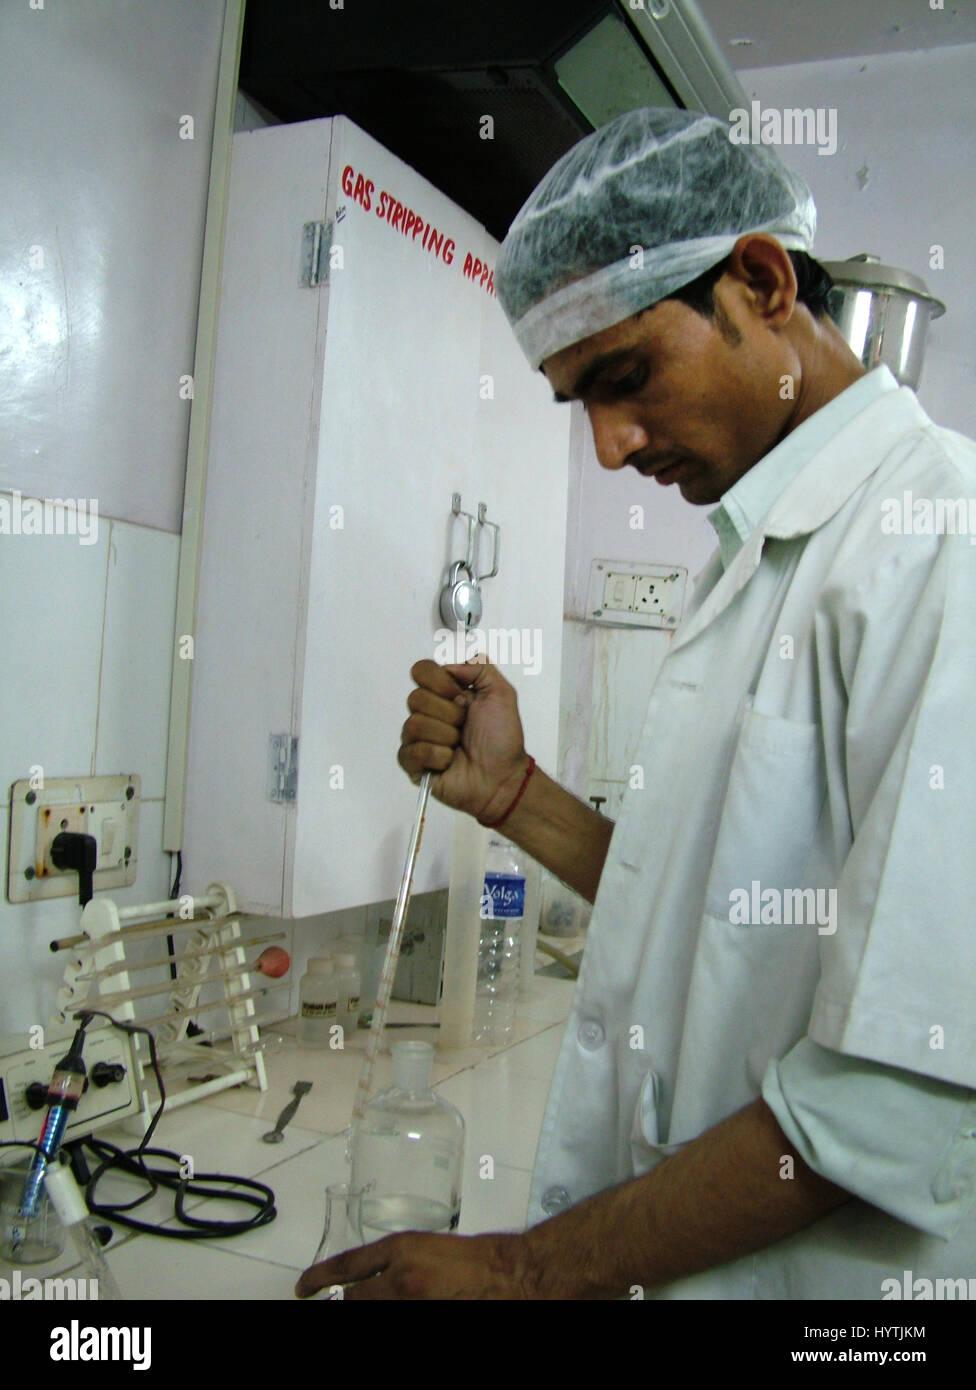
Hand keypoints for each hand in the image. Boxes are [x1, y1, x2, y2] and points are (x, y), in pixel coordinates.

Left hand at [294, 1230, 527, 1300]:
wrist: (505, 1276)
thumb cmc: (468, 1259)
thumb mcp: (421, 1248)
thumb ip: (389, 1264)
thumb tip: (359, 1284)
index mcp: (400, 1251)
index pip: (346, 1266)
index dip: (318, 1278)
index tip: (302, 1288)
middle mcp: (401, 1282)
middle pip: (352, 1301)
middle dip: (338, 1304)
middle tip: (327, 1304)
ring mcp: (410, 1307)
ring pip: (368, 1312)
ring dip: (357, 1310)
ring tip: (355, 1305)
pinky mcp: (420, 1324)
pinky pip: (389, 1322)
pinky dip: (380, 1315)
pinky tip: (384, 1309)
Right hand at [397, 657, 529, 821]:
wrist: (504, 777)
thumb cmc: (503, 739)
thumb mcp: (502, 693)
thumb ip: (480, 667)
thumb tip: (449, 665)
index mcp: (444, 693)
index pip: (421, 671)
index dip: (440, 682)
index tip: (462, 696)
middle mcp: (428, 712)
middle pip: (415, 698)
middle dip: (448, 713)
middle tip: (465, 726)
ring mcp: (418, 738)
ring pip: (415, 725)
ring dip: (446, 736)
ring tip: (459, 745)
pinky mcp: (413, 764)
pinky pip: (412, 751)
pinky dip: (437, 756)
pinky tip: (450, 761)